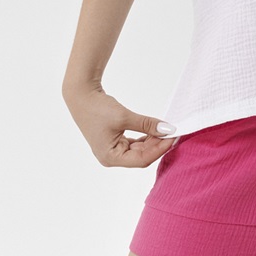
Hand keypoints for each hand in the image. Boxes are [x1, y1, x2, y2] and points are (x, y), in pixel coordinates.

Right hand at [62, 80, 178, 167]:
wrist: (82, 95)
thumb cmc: (98, 108)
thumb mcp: (125, 117)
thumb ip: (147, 124)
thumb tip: (168, 129)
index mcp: (111, 158)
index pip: (142, 160)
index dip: (160, 149)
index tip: (173, 137)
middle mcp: (111, 158)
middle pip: (141, 156)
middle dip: (158, 145)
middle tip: (173, 132)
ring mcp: (113, 150)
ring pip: (139, 150)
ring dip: (153, 141)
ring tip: (166, 130)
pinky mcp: (115, 141)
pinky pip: (134, 143)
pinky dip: (146, 137)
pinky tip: (156, 130)